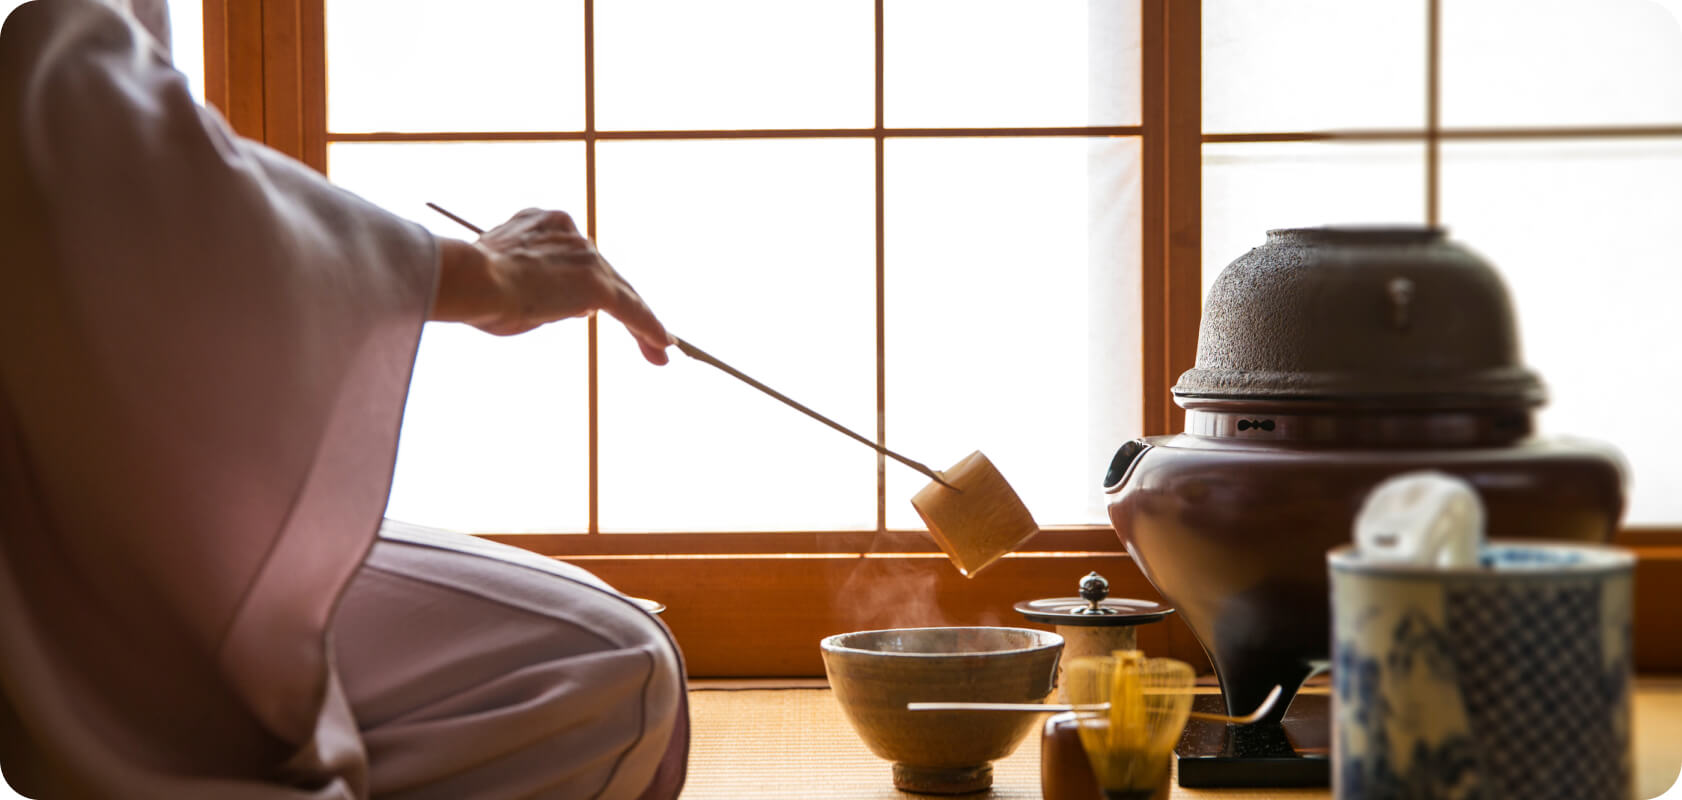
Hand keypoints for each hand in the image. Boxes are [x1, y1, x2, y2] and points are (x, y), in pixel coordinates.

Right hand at [437, 208, 671, 364]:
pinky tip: (664, 346)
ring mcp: (585, 258)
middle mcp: (569, 233)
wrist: (469, 281)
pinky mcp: (597, 285)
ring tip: (659, 351)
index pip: (576, 256)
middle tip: (649, 333)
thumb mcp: (505, 284)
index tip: (599, 298)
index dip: (591, 279)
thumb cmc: (471, 291)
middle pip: (605, 272)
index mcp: (541, 225)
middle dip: (625, 303)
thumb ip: (540, 289)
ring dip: (640, 322)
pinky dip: (648, 327)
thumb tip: (575, 307)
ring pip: (620, 292)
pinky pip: (631, 308)